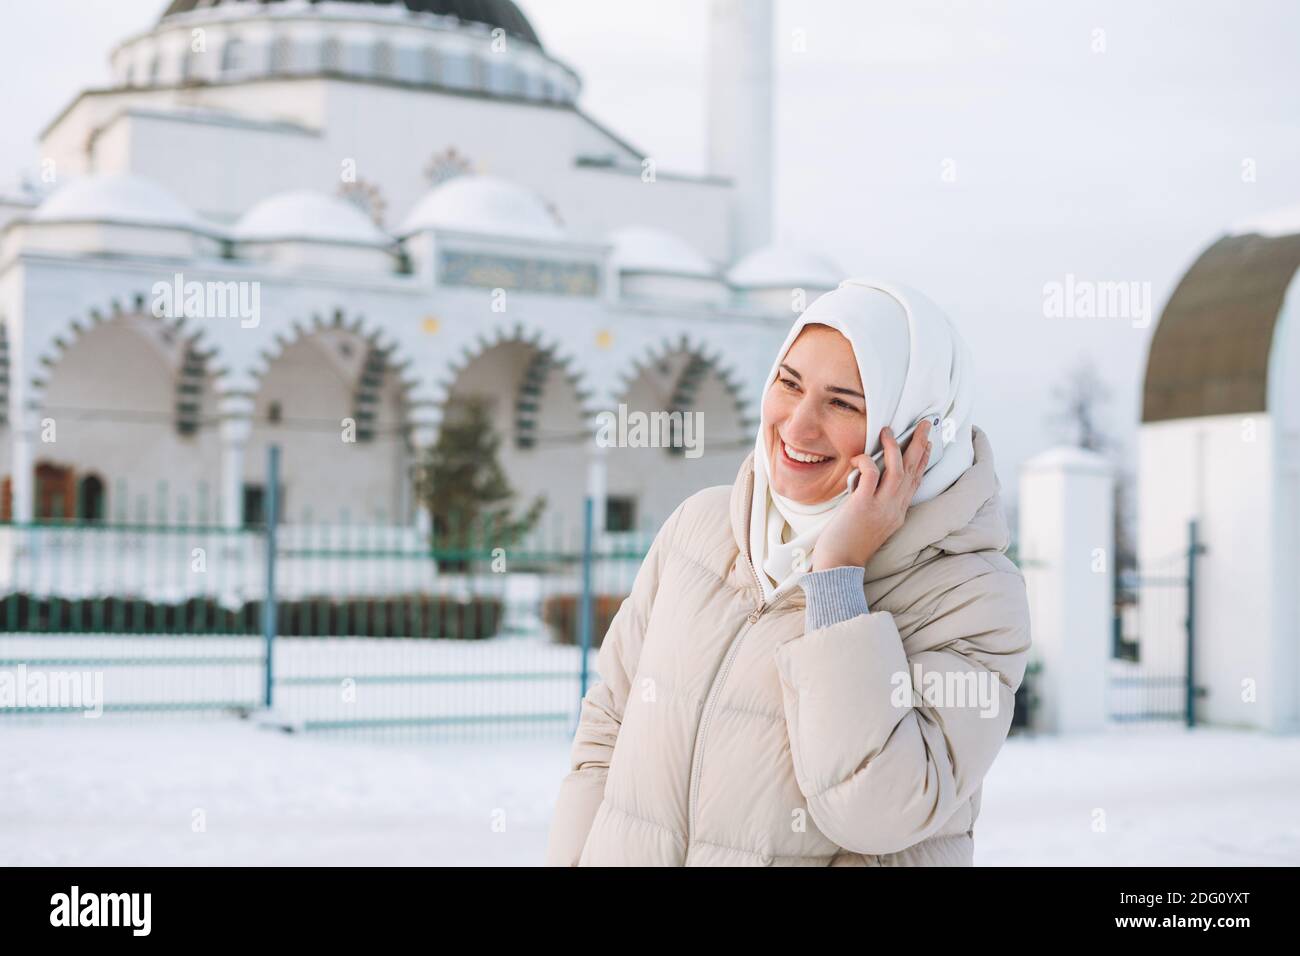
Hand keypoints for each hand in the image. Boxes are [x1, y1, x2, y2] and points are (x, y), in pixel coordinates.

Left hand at [811, 418, 932, 570]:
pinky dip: (867, 461)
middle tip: (924, 424)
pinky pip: (872, 475)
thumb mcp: (870, 522)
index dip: (923, 459)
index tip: (927, 442)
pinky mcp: (864, 506)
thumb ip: (875, 502)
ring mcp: (882, 507)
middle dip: (920, 445)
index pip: (915, 481)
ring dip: (895, 447)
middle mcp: (895, 509)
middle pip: (913, 471)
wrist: (839, 566)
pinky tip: (859, 457)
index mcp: (897, 513)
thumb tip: (868, 480)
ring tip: (888, 430)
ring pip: (897, 470)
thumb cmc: (848, 545)